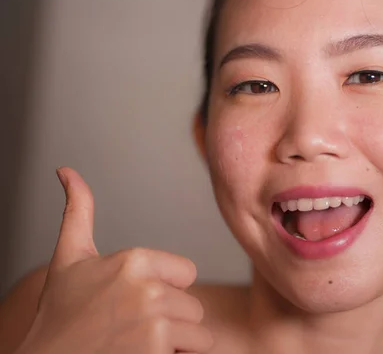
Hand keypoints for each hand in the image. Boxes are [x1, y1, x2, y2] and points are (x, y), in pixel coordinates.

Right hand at [16, 168, 211, 353]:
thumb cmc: (60, 315)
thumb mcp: (70, 258)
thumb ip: (78, 212)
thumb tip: (67, 171)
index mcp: (133, 261)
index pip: (187, 274)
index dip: (167, 290)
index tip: (136, 301)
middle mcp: (147, 289)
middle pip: (193, 307)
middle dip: (171, 321)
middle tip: (131, 328)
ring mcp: (153, 324)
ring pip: (197, 334)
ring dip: (175, 344)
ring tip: (137, 344)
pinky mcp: (155, 352)